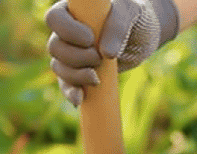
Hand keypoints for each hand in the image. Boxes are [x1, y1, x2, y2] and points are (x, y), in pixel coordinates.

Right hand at [45, 0, 179, 105]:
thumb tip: (106, 54)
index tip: (90, 39)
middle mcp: (66, 33)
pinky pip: (66, 84)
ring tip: (97, 78)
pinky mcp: (78, 73)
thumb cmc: (133, 17)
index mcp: (72, 11)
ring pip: (59, 67)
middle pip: (55, 47)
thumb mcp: (129, 14)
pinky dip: (71, 92)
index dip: (67, 31)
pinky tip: (79, 99)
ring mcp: (70, 54)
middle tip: (99, 58)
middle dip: (76, 58)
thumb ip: (117, 27)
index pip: (54, 18)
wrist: (142, 37)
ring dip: (75, 76)